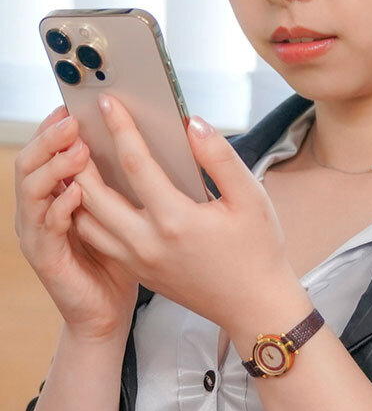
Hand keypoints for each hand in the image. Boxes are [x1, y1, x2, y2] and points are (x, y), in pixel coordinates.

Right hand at [14, 105, 138, 340]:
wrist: (107, 312)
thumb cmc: (118, 257)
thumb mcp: (121, 208)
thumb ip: (121, 178)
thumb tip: (145, 137)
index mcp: (56, 193)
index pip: (46, 150)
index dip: (55, 125)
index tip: (75, 102)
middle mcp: (40, 209)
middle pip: (30, 162)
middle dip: (49, 138)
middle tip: (73, 119)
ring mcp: (38, 233)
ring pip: (30, 190)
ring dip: (53, 166)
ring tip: (78, 149)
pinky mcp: (46, 258)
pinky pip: (45, 227)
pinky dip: (59, 206)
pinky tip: (77, 192)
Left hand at [71, 93, 298, 333]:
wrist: (254, 307)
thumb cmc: (257, 251)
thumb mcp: (250, 198)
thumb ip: (219, 157)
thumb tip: (192, 124)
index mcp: (176, 220)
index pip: (136, 164)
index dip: (120, 128)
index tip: (107, 102)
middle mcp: (147, 242)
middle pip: (94, 193)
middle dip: (80, 157)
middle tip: (75, 128)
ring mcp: (138, 261)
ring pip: (87, 220)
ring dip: (76, 188)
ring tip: (76, 158)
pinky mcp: (138, 271)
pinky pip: (98, 239)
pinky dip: (86, 213)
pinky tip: (91, 194)